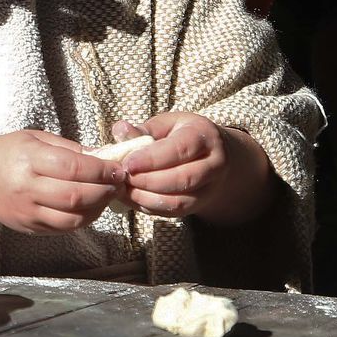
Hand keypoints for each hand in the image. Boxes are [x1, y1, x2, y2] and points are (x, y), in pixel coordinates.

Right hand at [0, 130, 123, 234]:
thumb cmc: (6, 154)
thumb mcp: (34, 138)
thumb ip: (68, 148)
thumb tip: (103, 157)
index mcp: (27, 160)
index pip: (72, 167)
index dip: (101, 170)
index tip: (117, 168)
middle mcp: (26, 188)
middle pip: (75, 195)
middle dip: (104, 190)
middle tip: (118, 182)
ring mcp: (28, 211)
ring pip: (73, 217)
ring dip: (98, 208)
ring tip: (106, 195)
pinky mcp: (31, 227)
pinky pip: (65, 228)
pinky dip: (84, 218)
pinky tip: (90, 206)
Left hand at [119, 113, 272, 223]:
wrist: (215, 156)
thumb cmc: (183, 135)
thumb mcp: (168, 124)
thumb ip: (144, 129)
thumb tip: (120, 129)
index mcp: (204, 136)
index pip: (180, 149)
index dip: (152, 159)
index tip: (128, 163)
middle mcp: (214, 164)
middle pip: (182, 179)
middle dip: (147, 180)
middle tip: (124, 176)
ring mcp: (209, 188)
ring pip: (179, 201)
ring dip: (146, 197)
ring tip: (123, 187)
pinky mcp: (198, 205)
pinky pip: (173, 212)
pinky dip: (148, 207)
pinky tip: (130, 197)